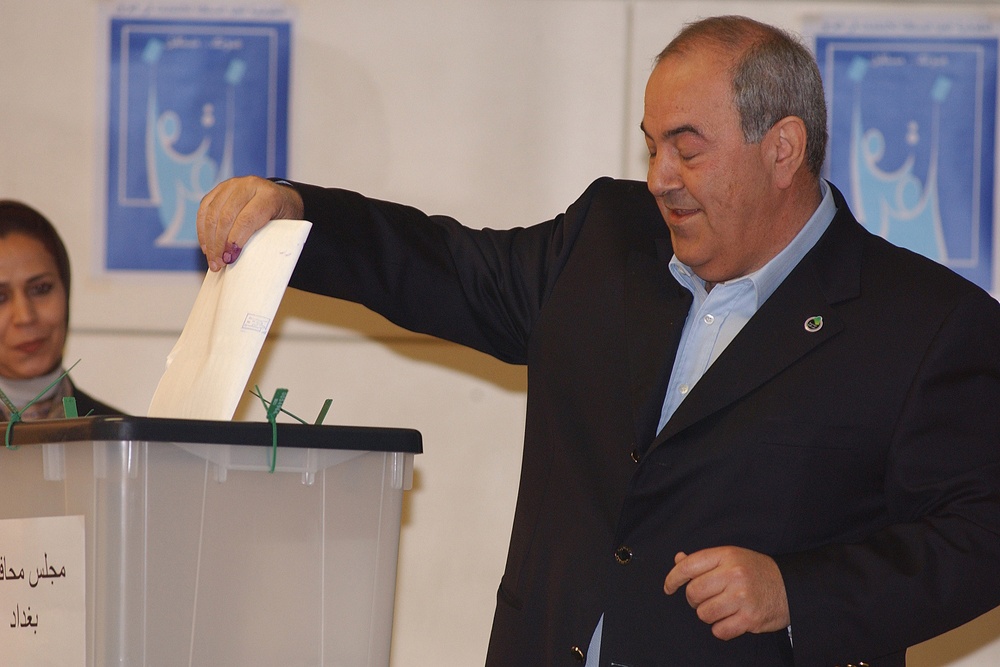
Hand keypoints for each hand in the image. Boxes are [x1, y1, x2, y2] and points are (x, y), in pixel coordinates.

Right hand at [196, 176, 304, 270]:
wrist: (282, 199)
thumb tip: (242, 258)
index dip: (235, 241)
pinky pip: (204, 209)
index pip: (247, 219)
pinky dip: (202, 230)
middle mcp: (249, 185)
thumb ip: (267, 239)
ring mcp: (232, 185)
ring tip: (212, 260)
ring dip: (209, 240)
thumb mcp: (284, 228)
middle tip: (219, 264)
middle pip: (226, 216)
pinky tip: (206, 247)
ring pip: (212, 213)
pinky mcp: (219, 189)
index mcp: (268, 195)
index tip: (229, 259)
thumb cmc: (284, 218)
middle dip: (219, 244)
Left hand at [663, 546, 788, 639]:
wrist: (790, 587)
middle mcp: (734, 574)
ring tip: (722, 608)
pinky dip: (721, 629)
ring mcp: (742, 597)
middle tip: (705, 599)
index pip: (688, 566)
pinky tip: (731, 620)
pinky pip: (719, 630)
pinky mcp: (750, 619)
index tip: (669, 587)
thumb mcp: (731, 557)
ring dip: (708, 615)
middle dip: (694, 599)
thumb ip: (704, 561)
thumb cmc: (756, 571)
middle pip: (693, 592)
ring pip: (704, 613)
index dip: (673, 578)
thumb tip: (678, 559)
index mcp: (726, 556)